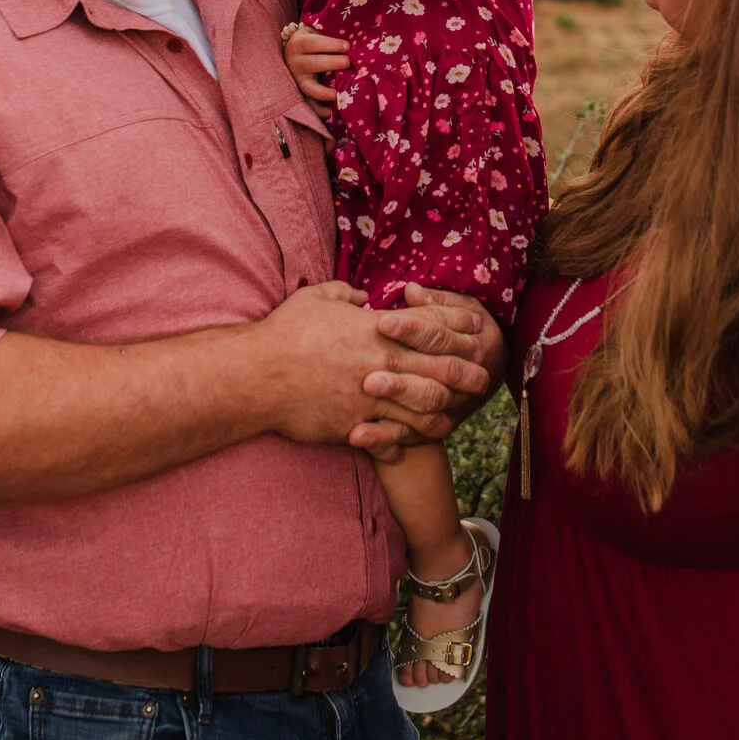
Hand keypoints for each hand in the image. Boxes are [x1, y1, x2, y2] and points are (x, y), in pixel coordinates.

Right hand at [251, 283, 491, 448]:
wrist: (256, 376)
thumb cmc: (286, 332)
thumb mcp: (318, 298)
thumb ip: (347, 294)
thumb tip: (363, 295)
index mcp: (378, 331)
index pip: (432, 329)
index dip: (459, 331)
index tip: (477, 333)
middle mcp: (382, 364)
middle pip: (440, 372)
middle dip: (466, 376)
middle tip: (482, 381)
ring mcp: (370, 398)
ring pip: (423, 410)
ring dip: (441, 415)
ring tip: (451, 418)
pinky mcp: (354, 426)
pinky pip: (389, 438)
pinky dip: (402, 442)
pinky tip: (409, 445)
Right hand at [285, 28, 349, 106]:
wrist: (291, 50)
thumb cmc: (313, 39)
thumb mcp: (316, 31)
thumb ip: (329, 33)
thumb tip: (353, 39)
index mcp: (299, 43)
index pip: (313, 43)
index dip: (330, 44)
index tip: (347, 46)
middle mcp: (294, 61)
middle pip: (311, 64)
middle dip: (331, 63)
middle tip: (347, 62)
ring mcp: (296, 79)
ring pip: (308, 87)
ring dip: (322, 92)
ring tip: (337, 94)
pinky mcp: (299, 92)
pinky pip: (307, 104)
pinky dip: (317, 110)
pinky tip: (329, 113)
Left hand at [349, 286, 504, 454]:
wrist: (473, 377)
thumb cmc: (456, 330)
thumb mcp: (456, 310)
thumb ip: (434, 302)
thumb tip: (411, 290)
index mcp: (475, 343)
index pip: (441, 335)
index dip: (412, 329)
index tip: (380, 323)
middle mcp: (470, 377)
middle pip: (438, 373)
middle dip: (403, 374)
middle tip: (369, 375)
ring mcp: (453, 405)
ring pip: (428, 407)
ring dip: (396, 400)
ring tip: (365, 394)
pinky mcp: (436, 428)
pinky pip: (411, 436)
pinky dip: (383, 438)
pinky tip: (356, 435)